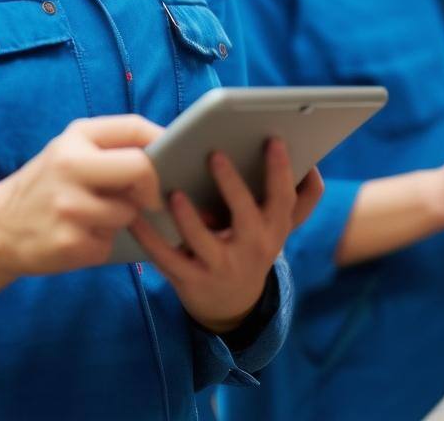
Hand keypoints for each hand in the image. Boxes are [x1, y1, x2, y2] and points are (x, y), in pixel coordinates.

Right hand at [0, 115, 162, 275]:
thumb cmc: (48, 183)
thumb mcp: (70, 150)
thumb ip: (111, 146)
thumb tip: (168, 151)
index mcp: (76, 137)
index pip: (135, 128)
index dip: (163, 141)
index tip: (173, 157)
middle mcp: (71, 166)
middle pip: (141, 169)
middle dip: (151, 186)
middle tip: (148, 198)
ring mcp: (69, 206)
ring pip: (128, 213)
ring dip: (122, 219)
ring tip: (96, 216)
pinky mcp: (70, 243)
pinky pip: (110, 242)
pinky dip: (103, 242)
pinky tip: (80, 236)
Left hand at [129, 139, 323, 333]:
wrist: (233, 304)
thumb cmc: (253, 243)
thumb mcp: (277, 225)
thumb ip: (295, 195)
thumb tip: (308, 160)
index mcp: (274, 228)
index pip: (283, 198)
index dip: (281, 170)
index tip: (272, 139)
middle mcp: (253, 249)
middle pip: (246, 216)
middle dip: (232, 185)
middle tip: (215, 154)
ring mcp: (222, 267)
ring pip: (204, 242)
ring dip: (189, 217)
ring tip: (174, 192)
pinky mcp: (191, 282)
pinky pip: (168, 259)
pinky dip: (149, 238)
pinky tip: (135, 216)